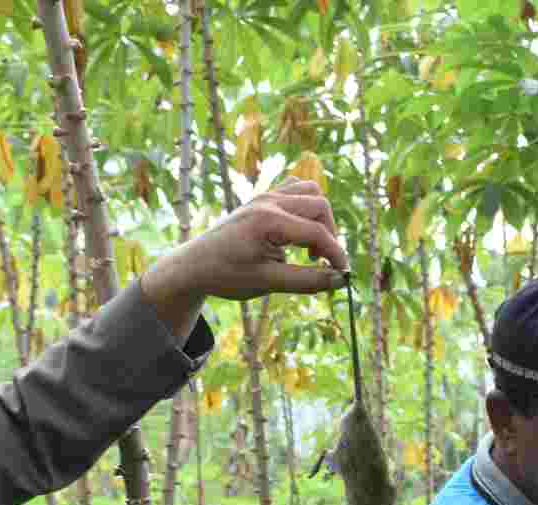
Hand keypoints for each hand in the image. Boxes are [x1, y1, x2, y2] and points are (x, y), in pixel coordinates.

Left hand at [140, 179, 349, 336]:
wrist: (194, 265)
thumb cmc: (226, 275)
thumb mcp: (268, 282)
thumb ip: (307, 281)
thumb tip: (340, 280)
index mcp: (268, 220)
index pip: (317, 232)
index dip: (336, 254)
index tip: (343, 274)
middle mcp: (268, 201)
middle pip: (319, 205)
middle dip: (329, 234)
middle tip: (322, 263)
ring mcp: (265, 196)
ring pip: (310, 191)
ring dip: (319, 217)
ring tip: (310, 247)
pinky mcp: (262, 198)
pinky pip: (295, 188)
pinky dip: (305, 207)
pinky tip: (297, 231)